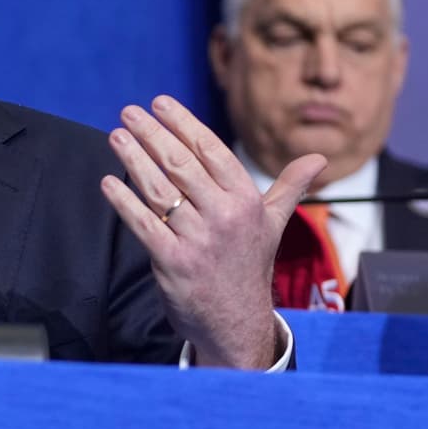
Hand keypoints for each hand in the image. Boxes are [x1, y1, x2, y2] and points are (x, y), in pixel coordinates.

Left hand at [100, 95, 325, 368]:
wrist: (237, 325)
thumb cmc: (249, 267)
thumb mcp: (274, 226)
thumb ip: (290, 189)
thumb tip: (319, 160)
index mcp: (247, 202)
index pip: (211, 151)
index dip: (183, 124)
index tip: (160, 103)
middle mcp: (225, 217)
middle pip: (181, 164)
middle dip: (152, 134)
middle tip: (129, 112)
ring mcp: (198, 240)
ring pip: (159, 189)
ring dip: (134, 158)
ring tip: (116, 136)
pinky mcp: (173, 262)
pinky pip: (143, 223)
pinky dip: (124, 200)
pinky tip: (108, 181)